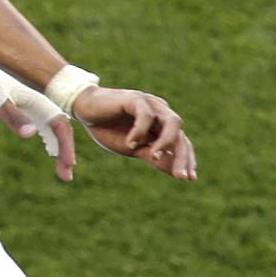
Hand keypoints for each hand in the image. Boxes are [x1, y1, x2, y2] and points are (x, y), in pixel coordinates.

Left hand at [0, 44, 73, 181]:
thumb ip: (14, 118)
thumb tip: (32, 134)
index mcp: (38, 97)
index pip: (60, 124)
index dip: (66, 145)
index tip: (68, 164)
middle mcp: (41, 99)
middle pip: (61, 128)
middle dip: (65, 152)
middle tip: (66, 177)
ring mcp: (34, 103)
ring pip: (53, 128)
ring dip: (59, 148)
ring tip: (62, 172)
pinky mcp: (26, 106)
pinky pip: (45, 124)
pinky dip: (50, 140)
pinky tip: (50, 152)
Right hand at [73, 86, 196, 180]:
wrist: (85, 108)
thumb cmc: (109, 128)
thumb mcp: (132, 149)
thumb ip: (152, 157)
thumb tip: (174, 171)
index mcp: (162, 125)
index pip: (181, 143)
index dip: (187, 159)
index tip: (190, 178)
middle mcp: (161, 113)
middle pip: (180, 135)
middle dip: (182, 156)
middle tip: (180, 176)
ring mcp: (150, 104)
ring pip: (171, 122)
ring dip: (166, 141)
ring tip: (155, 157)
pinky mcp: (135, 98)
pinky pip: (145, 115)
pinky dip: (139, 131)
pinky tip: (130, 144)